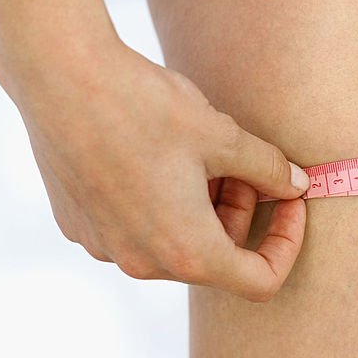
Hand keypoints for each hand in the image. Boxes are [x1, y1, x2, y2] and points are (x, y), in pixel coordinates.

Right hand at [3, 35, 309, 301]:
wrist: (60, 77)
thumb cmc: (145, 107)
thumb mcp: (224, 136)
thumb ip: (270, 170)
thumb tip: (296, 185)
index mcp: (186, 252)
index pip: (259, 280)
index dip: (286, 244)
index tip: (290, 203)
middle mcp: (142, 262)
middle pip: (215, 258)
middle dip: (241, 212)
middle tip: (242, 163)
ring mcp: (106, 247)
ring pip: (176, 241)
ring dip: (203, 207)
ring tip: (200, 153)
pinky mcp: (79, 226)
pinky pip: (138, 228)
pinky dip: (163, 202)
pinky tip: (158, 154)